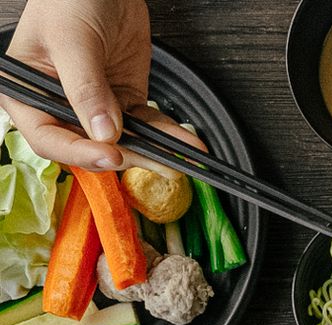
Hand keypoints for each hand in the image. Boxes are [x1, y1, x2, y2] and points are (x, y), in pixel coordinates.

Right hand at [3, 0, 166, 168]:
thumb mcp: (72, 41)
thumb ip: (85, 88)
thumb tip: (104, 130)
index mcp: (30, 93)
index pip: (49, 139)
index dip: (79, 153)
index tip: (108, 154)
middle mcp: (61, 105)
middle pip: (90, 146)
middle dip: (125, 156)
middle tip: (153, 160)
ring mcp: (96, 106)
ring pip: (124, 142)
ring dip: (152, 152)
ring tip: (176, 160)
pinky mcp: (124, 101)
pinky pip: (146, 125)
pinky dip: (166, 135)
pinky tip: (184, 145)